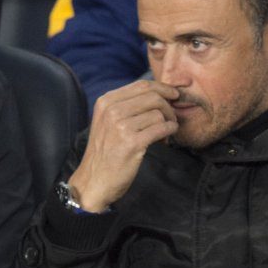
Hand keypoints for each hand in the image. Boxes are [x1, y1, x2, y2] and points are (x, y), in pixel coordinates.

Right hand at [69, 79, 179, 210]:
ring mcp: (121, 126)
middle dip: (168, 106)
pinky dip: (169, 131)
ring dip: (168, 122)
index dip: (163, 88)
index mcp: (106, 102)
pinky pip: (161, 128)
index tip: (174, 94)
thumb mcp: (107, 123)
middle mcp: (112, 111)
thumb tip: (157, 95)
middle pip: (153, 96)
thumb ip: (125, 106)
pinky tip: (167, 138)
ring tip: (164, 134)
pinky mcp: (132, 143)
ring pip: (158, 113)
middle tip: (172, 118)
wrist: (93, 181)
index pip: (142, 85)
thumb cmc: (105, 154)